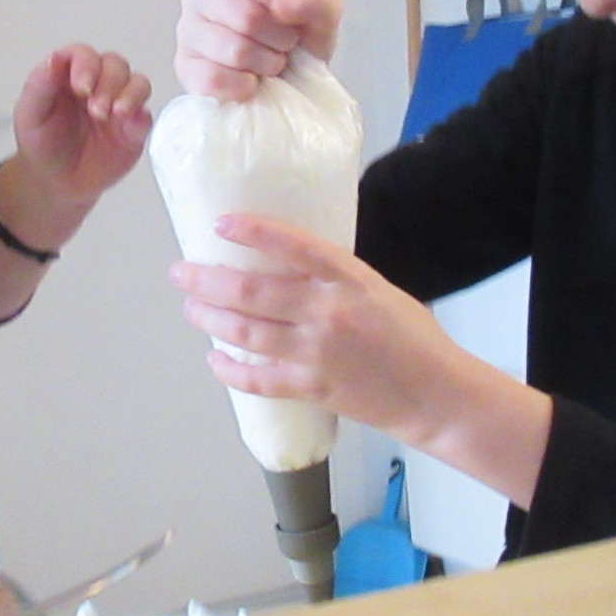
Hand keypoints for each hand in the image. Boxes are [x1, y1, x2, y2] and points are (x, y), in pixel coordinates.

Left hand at [9, 43, 152, 205]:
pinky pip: (146, 115)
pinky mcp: (133, 128)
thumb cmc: (41, 143)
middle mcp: (98, 84)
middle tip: (96, 110)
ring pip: (137, 83)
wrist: (55, 182)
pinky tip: (131, 125)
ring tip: (116, 114)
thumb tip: (56, 58)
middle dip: (109, 83)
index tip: (81, 86)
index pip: (84, 55)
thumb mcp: (30, 114)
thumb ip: (40, 85)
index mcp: (71, 75)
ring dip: (130, 94)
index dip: (87, 64)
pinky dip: (142, 116)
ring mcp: (119, 104)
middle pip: (115, 65)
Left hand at [169, 214, 464, 440]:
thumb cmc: (411, 336)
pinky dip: (230, 370)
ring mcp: (317, 353)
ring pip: (246, 333)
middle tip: (180, 273)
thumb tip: (283, 263)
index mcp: (350, 280)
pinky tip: (214, 358)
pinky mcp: (311, 388)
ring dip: (210, 319)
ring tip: (191, 309)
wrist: (435, 393)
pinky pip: (258, 379)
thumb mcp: (376, 289)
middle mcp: (328, 313)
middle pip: (252, 293)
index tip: (220, 223)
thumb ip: (334, 277)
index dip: (254, 233)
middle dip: (207, 281)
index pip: (295, 246)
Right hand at [175, 0, 344, 99]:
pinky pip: (214, 79)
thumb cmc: (297, 33)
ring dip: (266, 63)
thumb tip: (282, 3)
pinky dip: (243, 85)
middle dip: (279, 37)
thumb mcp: (322, 10)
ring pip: (233, 50)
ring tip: (271, 61)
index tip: (290, 11)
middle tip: (286, 43)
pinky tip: (251, 81)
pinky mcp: (185, 67)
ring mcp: (187, 29)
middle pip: (246, 16)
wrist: (290, 78)